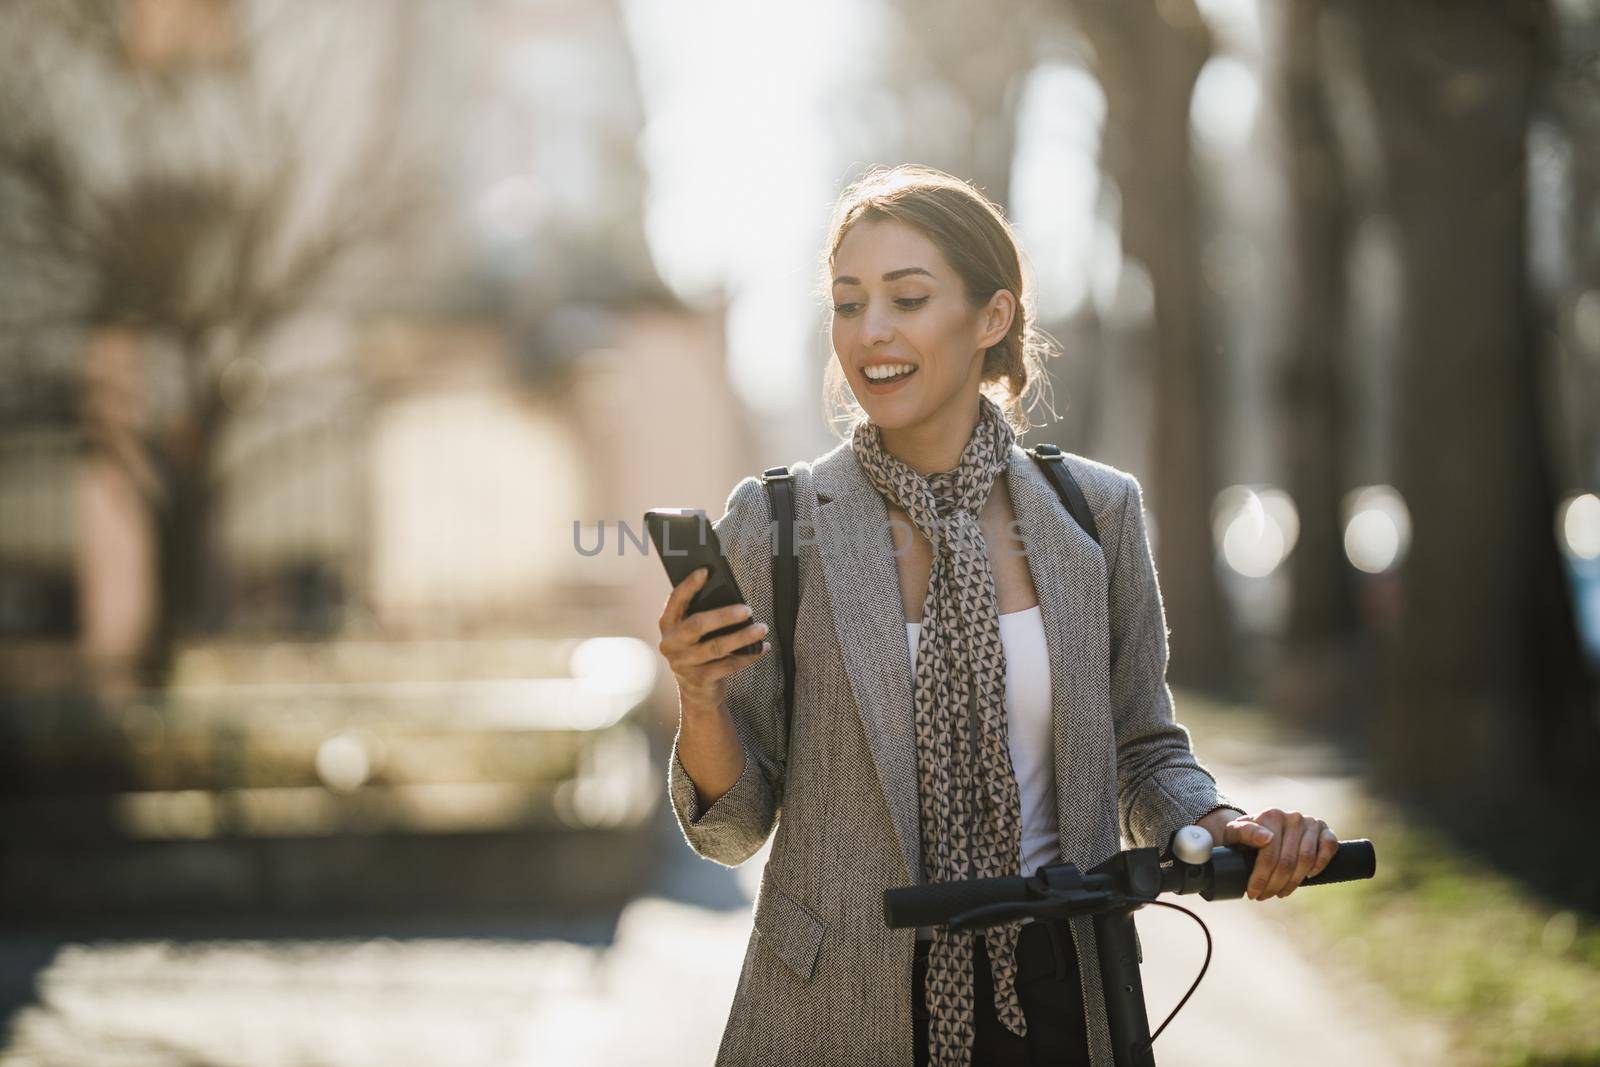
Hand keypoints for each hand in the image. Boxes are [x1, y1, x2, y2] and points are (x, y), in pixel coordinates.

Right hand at [657, 567, 769, 709]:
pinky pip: (728, 665)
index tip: (706, 571)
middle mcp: (671, 643)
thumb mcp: (692, 634)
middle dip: (725, 615)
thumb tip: (730, 596)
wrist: (695, 692)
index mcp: (667, 625)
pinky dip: (748, 656)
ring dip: (743, 636)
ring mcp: (683, 664)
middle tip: (748, 609)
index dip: (689, 585)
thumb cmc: (698, 651)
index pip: (675, 600)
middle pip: (698, 625)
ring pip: (717, 647)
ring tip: (762, 628)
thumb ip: (701, 615)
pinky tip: (762, 648)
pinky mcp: (700, 679)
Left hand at [1200, 807, 1338, 899]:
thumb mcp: (1234, 833)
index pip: (1269, 855)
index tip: (1252, 893)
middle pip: (1287, 862)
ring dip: (1294, 882)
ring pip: (1306, 860)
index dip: (1260, 878)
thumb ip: (1243, 832)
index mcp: (1271, 816)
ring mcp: (1310, 823)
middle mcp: (1292, 817)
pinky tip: (1308, 876)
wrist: (1260, 830)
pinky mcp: (1324, 831)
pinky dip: (1320, 864)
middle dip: (1274, 885)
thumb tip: (1266, 838)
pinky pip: (1329, 848)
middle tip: (1264, 897)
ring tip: (1280, 892)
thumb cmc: (1245, 836)